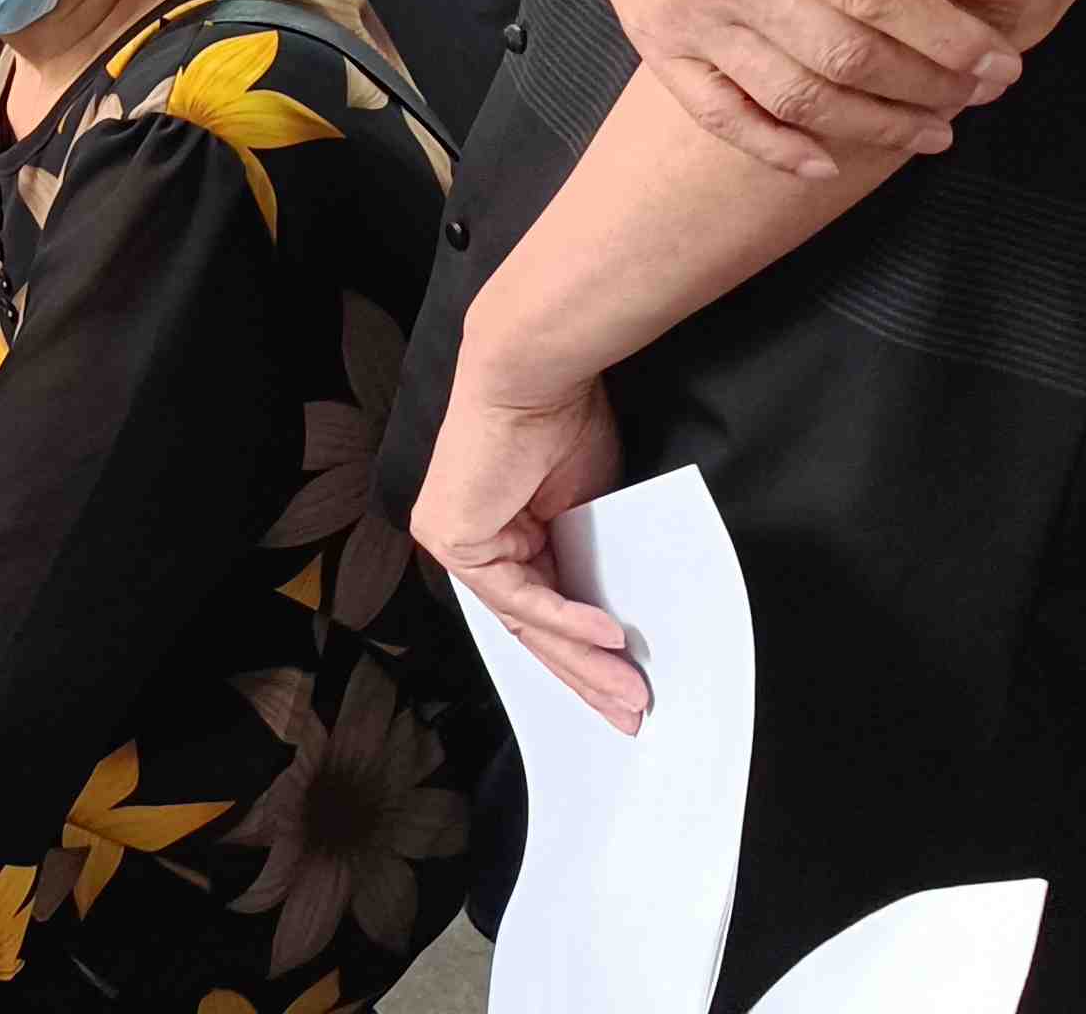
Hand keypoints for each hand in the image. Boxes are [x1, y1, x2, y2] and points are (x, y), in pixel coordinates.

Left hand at [409, 358, 644, 730]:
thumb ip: (588, 563)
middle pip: (532, 629)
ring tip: (631, 693)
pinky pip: (520, 597)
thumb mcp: (587, 509)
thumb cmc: (564, 422)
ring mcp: (455, 542)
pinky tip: (609, 642)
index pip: (538, 611)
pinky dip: (568, 621)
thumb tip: (618, 618)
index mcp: (496, 534)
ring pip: (528, 623)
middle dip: (587, 676)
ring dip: (586, 662)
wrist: (535, 373)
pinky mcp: (455, 539)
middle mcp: (467, 542)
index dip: (583, 655)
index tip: (625, 686)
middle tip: (631, 712)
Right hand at [538, 0, 1022, 176]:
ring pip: (792, 96)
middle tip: (980, 97)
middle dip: (926, 87)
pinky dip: (772, 149)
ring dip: (871, 126)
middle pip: (844, 56)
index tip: (1000, 62)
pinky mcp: (656, 44)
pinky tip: (826, 164)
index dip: (947, 37)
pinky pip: (717, 114)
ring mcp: (687, 17)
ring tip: (930, 132)